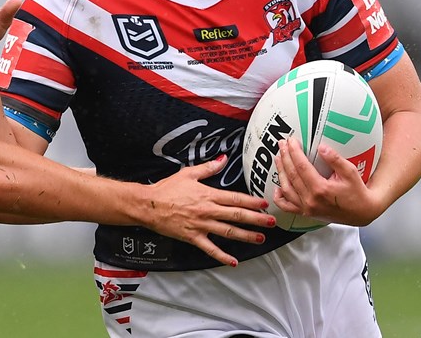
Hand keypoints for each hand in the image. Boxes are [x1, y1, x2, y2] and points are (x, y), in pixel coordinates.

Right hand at [134, 156, 275, 266]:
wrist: (149, 205)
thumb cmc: (167, 189)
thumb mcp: (188, 174)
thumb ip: (209, 168)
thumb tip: (223, 159)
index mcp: (208, 194)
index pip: (235, 199)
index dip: (252, 202)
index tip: (264, 204)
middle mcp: (208, 211)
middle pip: (237, 216)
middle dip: (256, 219)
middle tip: (271, 222)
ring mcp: (201, 225)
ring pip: (228, 232)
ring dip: (246, 236)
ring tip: (260, 238)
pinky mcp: (193, 237)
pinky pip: (210, 249)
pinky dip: (222, 256)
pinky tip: (234, 262)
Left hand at [271, 137, 383, 226]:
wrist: (362, 212)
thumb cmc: (357, 192)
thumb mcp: (350, 172)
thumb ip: (335, 159)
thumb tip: (322, 148)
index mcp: (320, 189)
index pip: (302, 166)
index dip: (294, 152)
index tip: (291, 141)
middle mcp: (311, 200)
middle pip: (292, 175)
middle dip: (285, 157)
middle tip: (282, 144)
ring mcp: (307, 208)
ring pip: (287, 189)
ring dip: (280, 172)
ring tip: (279, 158)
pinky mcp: (307, 213)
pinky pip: (288, 207)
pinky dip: (280, 198)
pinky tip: (277, 188)